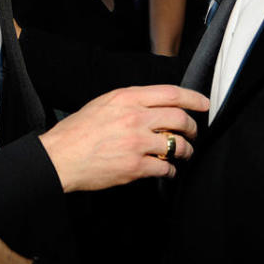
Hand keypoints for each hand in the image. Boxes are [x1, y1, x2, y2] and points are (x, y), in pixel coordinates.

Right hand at [38, 84, 208, 191]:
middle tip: (193, 132)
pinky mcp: (136, 167)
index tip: (203, 103)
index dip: (193, 98)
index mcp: (127, 98)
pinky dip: (170, 170)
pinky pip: (165, 167)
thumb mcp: (104, 103)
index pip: (171, 93)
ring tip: (184, 153)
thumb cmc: (78, 131)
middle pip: (180, 118)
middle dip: (192, 127)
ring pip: (177, 144)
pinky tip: (166, 170)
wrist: (60, 156)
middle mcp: (135, 117)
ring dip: (186, 150)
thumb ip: (130, 101)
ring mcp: (137, 143)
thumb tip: (155, 105)